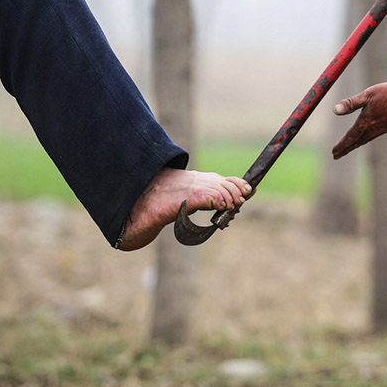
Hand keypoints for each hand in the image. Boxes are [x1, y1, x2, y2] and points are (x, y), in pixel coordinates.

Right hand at [119, 169, 250, 250]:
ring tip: (233, 205)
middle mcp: (193, 181)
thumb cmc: (158, 206)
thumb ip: (200, 201)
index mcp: (194, 181)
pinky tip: (223, 206)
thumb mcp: (183, 201)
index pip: (221, 179)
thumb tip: (221, 207)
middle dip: (235, 192)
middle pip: (223, 183)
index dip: (237, 184)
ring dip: (229, 197)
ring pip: (218, 188)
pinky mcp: (184, 197)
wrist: (138, 208)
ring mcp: (189, 187)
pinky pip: (206, 197)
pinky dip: (218, 201)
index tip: (247, 191)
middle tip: (239, 202)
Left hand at [331, 81, 386, 159]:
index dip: (341, 146)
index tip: (333, 153)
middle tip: (336, 156)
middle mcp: (374, 128)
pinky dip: (365, 140)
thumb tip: (335, 110)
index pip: (350, 137)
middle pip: (357, 142)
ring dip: (355, 146)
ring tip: (348, 149)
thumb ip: (351, 103)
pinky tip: (366, 138)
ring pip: (365, 140)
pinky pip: (374, 136)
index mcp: (366, 121)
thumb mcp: (367, 95)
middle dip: (346, 149)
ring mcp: (383, 129)